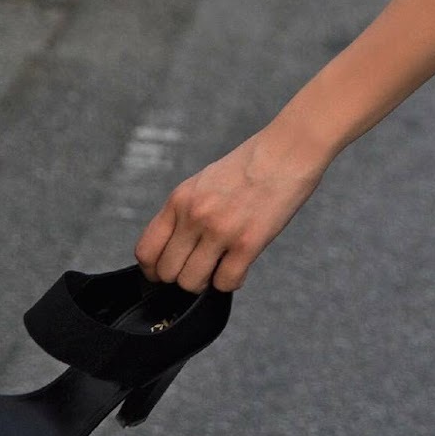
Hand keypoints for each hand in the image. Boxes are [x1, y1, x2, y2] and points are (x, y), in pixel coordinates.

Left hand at [135, 123, 327, 294]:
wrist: (288, 152)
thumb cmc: (250, 166)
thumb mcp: (203, 183)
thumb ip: (186, 211)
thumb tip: (176, 246)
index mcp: (179, 200)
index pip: (146, 251)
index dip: (153, 270)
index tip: (165, 273)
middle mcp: (194, 216)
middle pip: (168, 272)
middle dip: (182, 277)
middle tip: (200, 271)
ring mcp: (220, 231)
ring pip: (192, 282)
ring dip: (205, 283)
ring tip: (219, 269)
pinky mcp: (248, 243)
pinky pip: (226, 282)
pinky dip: (231, 282)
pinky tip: (240, 267)